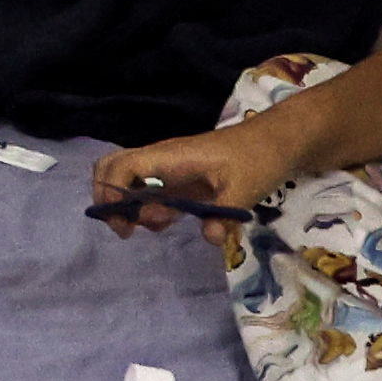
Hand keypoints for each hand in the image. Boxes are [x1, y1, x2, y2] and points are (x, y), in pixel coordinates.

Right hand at [90, 122, 300, 231]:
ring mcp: (166, 167)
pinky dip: (143, 205)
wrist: (274, 141)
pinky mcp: (177, 176)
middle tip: (127, 228)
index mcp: (169, 157)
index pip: (121, 167)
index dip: (111, 194)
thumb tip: (210, 238)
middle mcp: (160, 160)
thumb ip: (223, 214)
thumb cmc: (257, 158)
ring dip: (127, 205)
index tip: (125, 224)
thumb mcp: (245, 188)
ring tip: (156, 225)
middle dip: (107, 199)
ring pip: (125, 178)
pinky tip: (166, 221)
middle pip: (110, 167)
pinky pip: (145, 187)